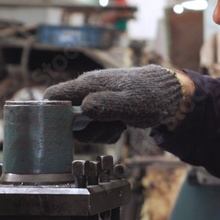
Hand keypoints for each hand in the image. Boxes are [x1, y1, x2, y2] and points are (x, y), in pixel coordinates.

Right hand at [44, 65, 184, 128]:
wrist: (167, 93)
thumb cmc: (149, 95)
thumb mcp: (129, 103)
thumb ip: (105, 105)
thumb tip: (83, 108)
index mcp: (87, 85)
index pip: (53, 96)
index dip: (52, 113)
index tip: (68, 128)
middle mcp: (87, 92)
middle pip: (69, 120)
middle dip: (87, 131)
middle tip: (109, 127)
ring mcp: (95, 101)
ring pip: (85, 127)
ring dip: (101, 133)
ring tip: (120, 125)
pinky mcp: (104, 111)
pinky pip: (97, 128)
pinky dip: (108, 133)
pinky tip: (122, 127)